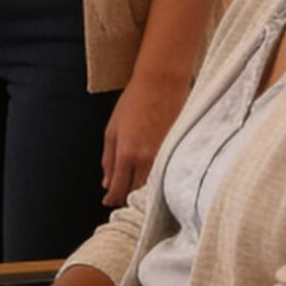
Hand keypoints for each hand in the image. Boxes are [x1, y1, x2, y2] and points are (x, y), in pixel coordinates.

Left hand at [100, 69, 188, 205]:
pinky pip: (166, 174)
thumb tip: (107, 183)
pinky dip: (157, 179)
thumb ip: (108, 158)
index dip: (112, 199)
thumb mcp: (112, 129)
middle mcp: (147, 160)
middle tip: (120, 196)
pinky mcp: (178, 152)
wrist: (162, 83)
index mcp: (127, 154)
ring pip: (152, 186)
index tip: (108, 202)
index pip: (119, 189)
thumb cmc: (134, 101)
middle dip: (126, 197)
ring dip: (142, 190)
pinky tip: (152, 175)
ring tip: (135, 187)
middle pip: (136, 192)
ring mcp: (165, 157)